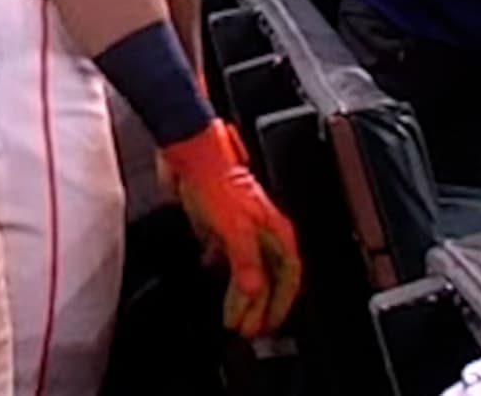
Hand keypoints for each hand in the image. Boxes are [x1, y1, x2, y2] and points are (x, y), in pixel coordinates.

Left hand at [162, 121, 301, 336]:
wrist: (192, 153)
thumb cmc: (216, 179)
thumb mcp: (233, 227)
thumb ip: (245, 260)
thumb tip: (255, 290)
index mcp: (275, 230)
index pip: (289, 277)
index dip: (281, 304)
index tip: (270, 325)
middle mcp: (262, 230)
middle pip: (268, 277)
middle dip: (260, 306)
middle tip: (249, 328)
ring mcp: (240, 226)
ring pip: (247, 268)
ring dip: (240, 293)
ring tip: (233, 314)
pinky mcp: (219, 221)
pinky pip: (227, 254)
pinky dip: (223, 270)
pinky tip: (213, 275)